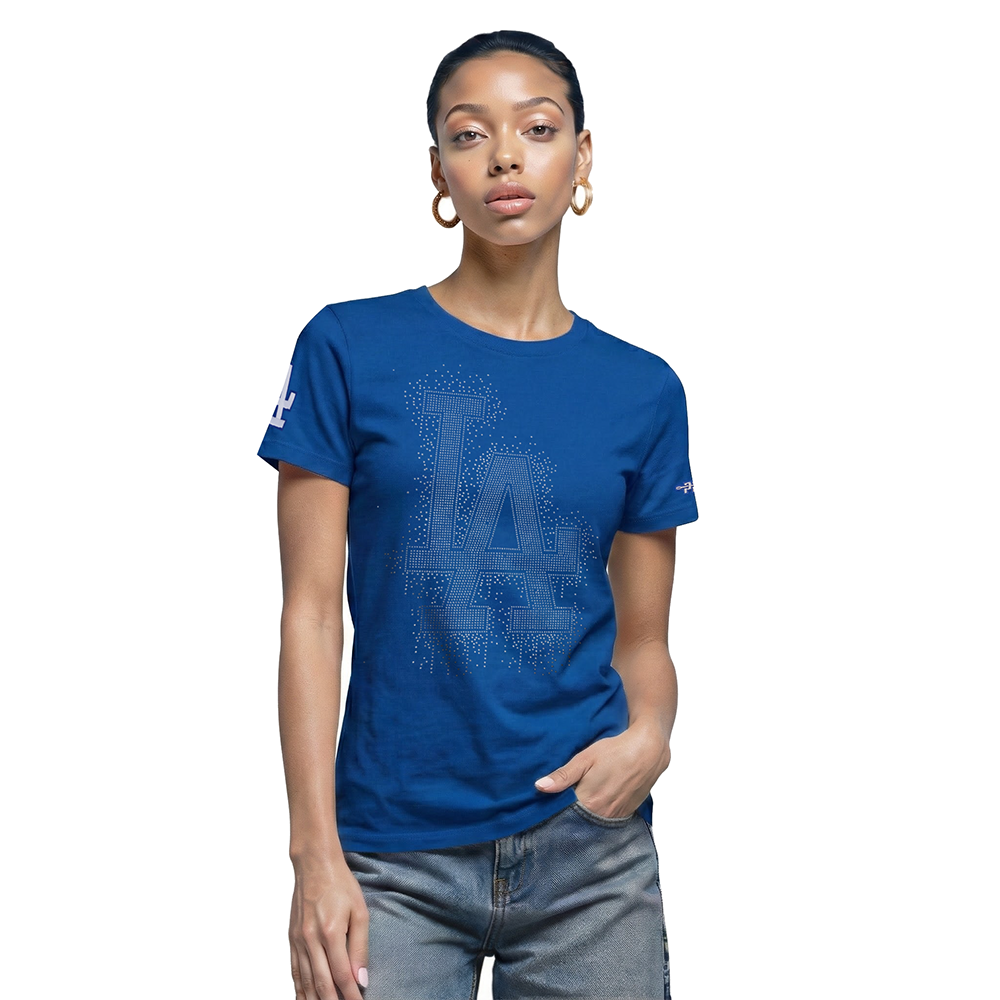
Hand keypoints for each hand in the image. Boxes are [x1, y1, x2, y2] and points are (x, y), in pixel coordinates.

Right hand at [288, 851, 368, 999]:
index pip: (341, 975)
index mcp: (331, 932)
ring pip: (305, 982)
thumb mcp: (360, 912)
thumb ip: (360, 947)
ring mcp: (298, 940)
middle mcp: (310, 940)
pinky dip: (299, 989)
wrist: (315, 865)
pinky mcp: (291, 938)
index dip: (351, 995)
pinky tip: (305, 998)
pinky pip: (295, 971)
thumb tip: (361, 978)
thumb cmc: (340, 884)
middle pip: (321, 984)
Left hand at [534, 722, 670, 818]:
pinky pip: (608, 819)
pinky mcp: (627, 812)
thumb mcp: (585, 758)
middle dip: (569, 815)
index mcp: (589, 801)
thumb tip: (540, 786)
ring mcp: (616, 815)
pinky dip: (600, 814)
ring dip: (585, 815)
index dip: (554, 811)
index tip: (546, 807)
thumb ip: (563, 775)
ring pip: (594, 821)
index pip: (564, 815)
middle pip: (579, 820)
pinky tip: (597, 802)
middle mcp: (603, 813)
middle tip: (563, 804)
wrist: (648, 751)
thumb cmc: (615, 751)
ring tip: (580, 802)